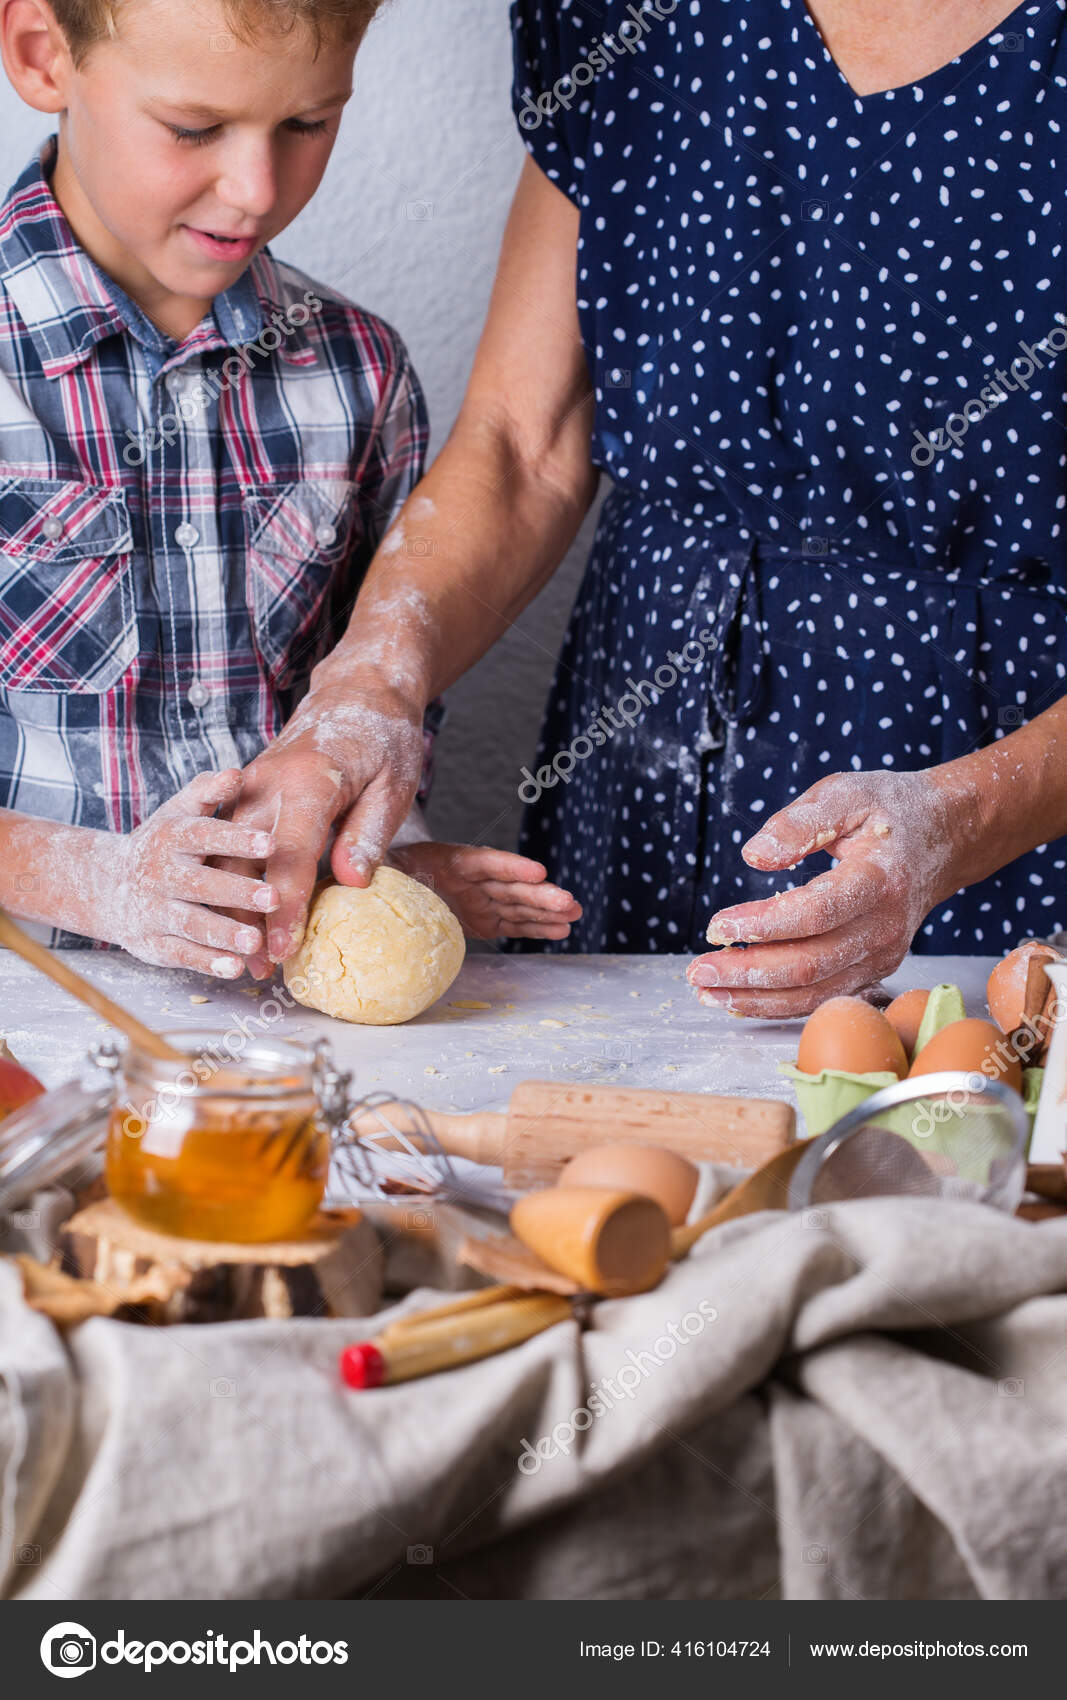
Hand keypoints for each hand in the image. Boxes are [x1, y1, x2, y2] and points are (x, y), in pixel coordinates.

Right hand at [88, 769, 278, 977]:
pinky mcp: (153, 944)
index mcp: (170, 838)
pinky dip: (207, 963)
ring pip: (191, 924)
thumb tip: (235, 772)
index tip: (271, 842)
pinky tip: (236, 968)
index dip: (235, 838)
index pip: (203, 835)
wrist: (107, 886)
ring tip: (256, 942)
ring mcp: (154, 911)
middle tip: (274, 898)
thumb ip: (207, 793)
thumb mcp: (179, 813)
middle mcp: (159, 875)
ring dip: (223, 933)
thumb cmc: (164, 845)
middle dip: (236, 892)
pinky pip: (181, 954)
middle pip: (200, 884)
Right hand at [223, 679, 425, 973]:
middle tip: (260, 971)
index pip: (292, 855)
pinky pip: (230, 841)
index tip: (284, 949)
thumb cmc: (384, 739)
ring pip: (230, 855)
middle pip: (248, 861)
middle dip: (251, 919)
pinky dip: (232, 879)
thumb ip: (368, 834)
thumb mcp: (393, 786)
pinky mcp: (247, 791)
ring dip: (235, 906)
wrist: (357, 691)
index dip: (287, 907)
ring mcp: (252, 785)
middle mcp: (269, 782)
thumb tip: (352, 883)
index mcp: (309, 780)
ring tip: (247, 956)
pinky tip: (239, 916)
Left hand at [389, 842, 582, 940]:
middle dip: (541, 894)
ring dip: (547, 911)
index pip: (484, 861)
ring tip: (574, 915)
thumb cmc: (379, 872)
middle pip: (510, 885)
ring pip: (518, 905)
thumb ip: (370, 870)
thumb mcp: (374, 868)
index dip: (510, 865)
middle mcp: (470, 879)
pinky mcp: (481, 919)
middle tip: (570, 902)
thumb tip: (347, 876)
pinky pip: (511, 923)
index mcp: (447, 861)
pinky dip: (535, 928)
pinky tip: (559, 930)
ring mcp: (479, 898)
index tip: (537, 870)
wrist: (384, 881)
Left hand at [687, 770, 958, 1017]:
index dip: (764, 925)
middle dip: (748, 973)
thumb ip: (799, 822)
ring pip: (815, 992)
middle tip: (696, 971)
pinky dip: (779, 1004)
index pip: (816, 912)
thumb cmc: (887, 811)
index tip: (717, 925)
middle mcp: (885, 926)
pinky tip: (740, 998)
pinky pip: (823, 996)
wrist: (943, 837)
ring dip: (756, 998)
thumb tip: (754, 856)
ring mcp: (883, 954)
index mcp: (878, 878)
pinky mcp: (875, 968)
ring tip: (707, 992)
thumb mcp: (845, 793)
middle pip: (811, 963)